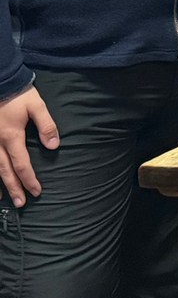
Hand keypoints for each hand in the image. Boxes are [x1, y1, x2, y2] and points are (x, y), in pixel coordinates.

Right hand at [0, 87, 57, 206]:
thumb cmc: (17, 94)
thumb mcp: (36, 106)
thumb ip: (46, 126)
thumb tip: (54, 146)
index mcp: (11, 136)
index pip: (22, 164)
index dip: (29, 179)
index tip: (37, 191)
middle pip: (5, 171)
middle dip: (14, 188)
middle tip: (21, 203)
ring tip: (4, 198)